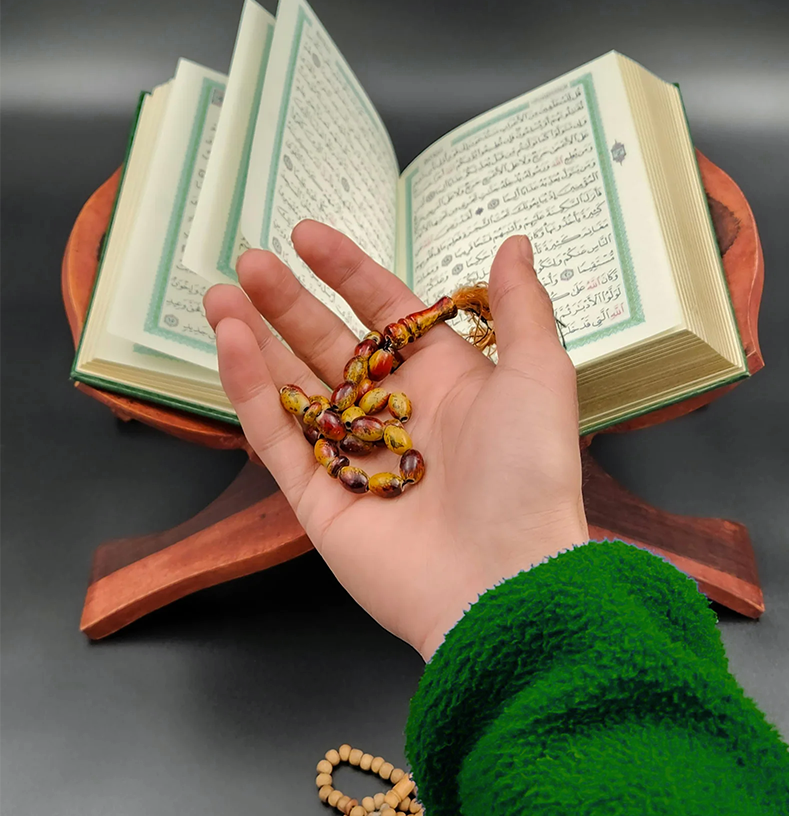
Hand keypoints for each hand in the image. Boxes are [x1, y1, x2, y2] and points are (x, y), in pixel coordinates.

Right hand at [203, 222, 588, 660]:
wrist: (504, 579)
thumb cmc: (529, 475)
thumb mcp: (539, 375)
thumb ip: (521, 307)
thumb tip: (514, 244)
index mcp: (443, 380)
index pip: (384, 312)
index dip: (345, 272)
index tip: (306, 235)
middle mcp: (393, 414)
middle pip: (327, 344)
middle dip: (287, 302)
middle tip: (249, 261)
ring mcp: (351, 456)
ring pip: (292, 387)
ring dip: (256, 339)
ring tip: (221, 296)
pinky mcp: (318, 499)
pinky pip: (277, 436)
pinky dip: (250, 391)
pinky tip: (231, 344)